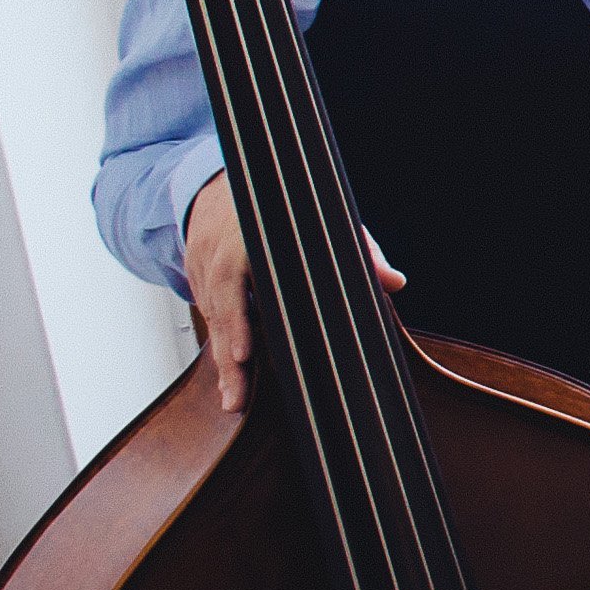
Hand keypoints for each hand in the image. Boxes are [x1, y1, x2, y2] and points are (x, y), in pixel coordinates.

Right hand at [184, 175, 404, 415]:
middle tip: (237, 399)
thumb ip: (361, 250)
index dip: (239, 320)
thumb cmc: (280, 209)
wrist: (216, 189)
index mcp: (252, 237)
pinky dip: (218, 348)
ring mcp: (203, 271)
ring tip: (235, 399)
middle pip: (222, 314)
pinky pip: (207, 320)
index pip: (239, 281)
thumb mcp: (325, 222)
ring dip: (223, 363)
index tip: (245, 352)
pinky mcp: (195, 282)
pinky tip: (230, 379)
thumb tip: (394, 281)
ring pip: (212, 323)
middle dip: (229, 358)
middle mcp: (221, 257)